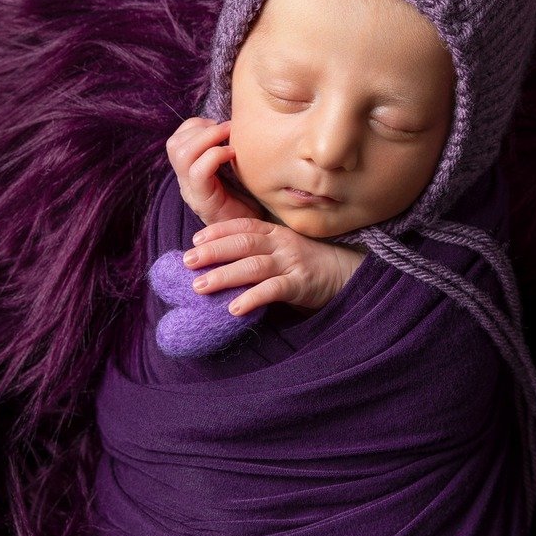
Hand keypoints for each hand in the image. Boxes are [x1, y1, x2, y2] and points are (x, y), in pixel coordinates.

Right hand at [166, 116, 262, 227]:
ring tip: (230, 139)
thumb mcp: (236, 170)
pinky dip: (214, 155)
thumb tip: (239, 123)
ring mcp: (191, 192)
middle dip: (200, 129)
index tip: (219, 124)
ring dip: (207, 138)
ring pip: (181, 154)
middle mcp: (185, 181)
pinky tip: (232, 155)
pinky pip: (198, 172)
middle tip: (227, 129)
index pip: (177, 140)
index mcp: (190, 172)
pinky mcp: (203, 201)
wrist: (256, 236)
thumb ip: (229, 150)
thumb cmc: (250, 200)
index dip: (195, 126)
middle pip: (174, 145)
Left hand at [183, 217, 365, 315]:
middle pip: (242, 244)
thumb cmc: (308, 264)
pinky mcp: (301, 284)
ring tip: (200, 286)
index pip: (242, 226)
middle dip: (212, 252)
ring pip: (253, 266)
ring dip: (224, 275)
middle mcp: (281, 244)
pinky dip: (252, 298)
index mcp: (275, 232)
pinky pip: (273, 290)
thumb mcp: (282, 250)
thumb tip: (218, 261)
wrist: (347, 274)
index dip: (217, 232)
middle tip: (187, 263)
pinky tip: (234, 308)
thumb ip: (257, 251)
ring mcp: (292, 263)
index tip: (195, 240)